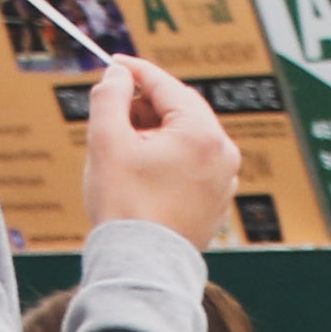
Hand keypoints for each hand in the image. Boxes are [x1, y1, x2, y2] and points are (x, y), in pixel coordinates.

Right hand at [78, 55, 241, 240]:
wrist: (140, 267)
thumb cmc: (123, 207)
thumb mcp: (106, 142)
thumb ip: (110, 97)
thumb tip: (118, 74)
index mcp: (201, 134)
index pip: (166, 86)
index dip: (136, 72)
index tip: (114, 64)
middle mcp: (223, 154)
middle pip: (180, 111)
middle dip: (145, 107)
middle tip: (113, 112)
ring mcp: (224, 181)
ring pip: (186, 139)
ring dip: (155, 135)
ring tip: (124, 151)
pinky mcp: (216, 202)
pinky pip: (192, 166)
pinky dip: (168, 160)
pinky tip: (142, 174)